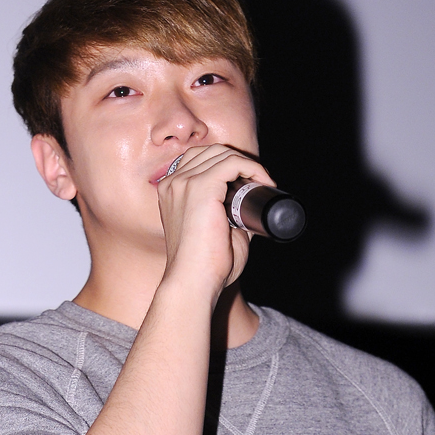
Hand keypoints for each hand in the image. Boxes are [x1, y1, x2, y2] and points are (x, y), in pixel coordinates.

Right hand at [157, 145, 275, 302]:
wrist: (193, 282)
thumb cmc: (203, 268)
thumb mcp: (213, 233)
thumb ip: (227, 218)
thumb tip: (250, 212)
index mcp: (170, 193)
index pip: (198, 161)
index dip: (226, 165)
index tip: (249, 183)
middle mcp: (172, 183)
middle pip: (209, 152)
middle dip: (237, 160)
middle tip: (258, 181)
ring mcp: (184, 183)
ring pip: (221, 153)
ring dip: (246, 163)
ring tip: (263, 181)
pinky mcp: (200, 187)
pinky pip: (232, 162)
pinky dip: (252, 167)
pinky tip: (264, 180)